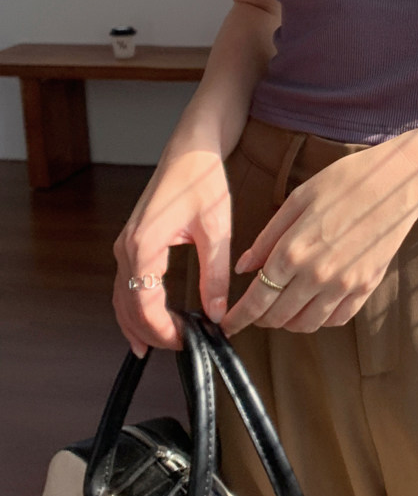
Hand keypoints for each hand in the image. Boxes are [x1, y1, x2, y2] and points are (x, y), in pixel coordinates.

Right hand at [113, 148, 231, 356]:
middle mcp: (127, 246)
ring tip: (164, 344)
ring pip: (122, 297)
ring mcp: (126, 243)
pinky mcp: (133, 241)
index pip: (143, 306)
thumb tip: (218, 313)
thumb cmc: (202, 179)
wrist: (191, 146)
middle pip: (127, 307)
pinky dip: (136, 306)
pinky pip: (126, 283)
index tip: (188, 342)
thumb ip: (214, 275)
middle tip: (181, 349)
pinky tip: (152, 320)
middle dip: (150, 333)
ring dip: (139, 324)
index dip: (163, 331)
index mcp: (144, 245)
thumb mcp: (216, 229)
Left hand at [220, 139, 417, 336]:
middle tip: (253, 314)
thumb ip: (268, 237)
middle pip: (278, 316)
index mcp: (293, 250)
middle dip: (259, 320)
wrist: (396, 183)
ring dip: (288, 323)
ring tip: (282, 309)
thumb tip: (244, 268)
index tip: (228, 323)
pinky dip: (320, 319)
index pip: (257, 297)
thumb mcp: (298, 200)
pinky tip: (313, 305)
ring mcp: (344, 285)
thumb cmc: (345, 182)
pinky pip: (337, 319)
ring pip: (306, 324)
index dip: (239, 316)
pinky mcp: (366, 287)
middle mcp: (317, 275)